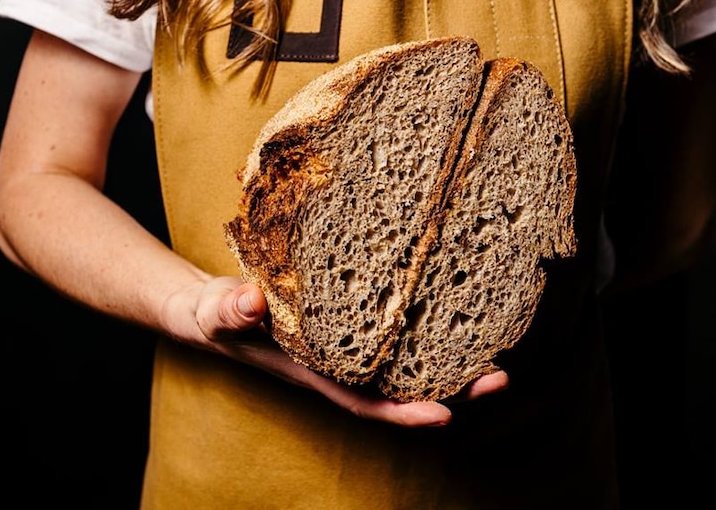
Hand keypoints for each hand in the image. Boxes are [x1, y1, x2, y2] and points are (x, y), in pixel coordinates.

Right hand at [163, 276, 507, 427]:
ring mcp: (349, 343)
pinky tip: (453, 304)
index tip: (445, 414)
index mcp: (313, 371)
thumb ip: (230, 311)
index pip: (364, 400)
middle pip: (400, 384)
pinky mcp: (351, 318)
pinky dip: (427, 325)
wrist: (218, 305)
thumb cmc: (219, 316)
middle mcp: (339, 363)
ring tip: (494, 343)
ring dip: (449, 356)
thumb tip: (251, 301)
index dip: (402, 412)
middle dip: (450, 387)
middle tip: (497, 376)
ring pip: (406, 358)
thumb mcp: (218, 313)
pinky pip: (396, 329)